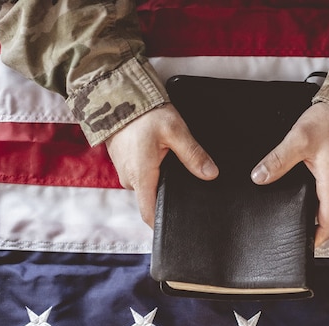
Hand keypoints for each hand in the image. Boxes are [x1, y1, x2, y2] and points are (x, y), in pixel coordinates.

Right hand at [105, 104, 218, 226]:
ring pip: (149, 187)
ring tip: (180, 173)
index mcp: (141, 177)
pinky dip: (155, 172)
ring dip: (163, 183)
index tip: (181, 227)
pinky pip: (143, 175)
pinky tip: (167, 162)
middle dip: (170, 198)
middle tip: (192, 192)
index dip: (163, 224)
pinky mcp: (126, 162)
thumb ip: (194, 155)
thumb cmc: (144, 113)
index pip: (149, 214)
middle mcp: (130, 179)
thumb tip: (211, 175)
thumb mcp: (175, 131)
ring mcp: (126, 171)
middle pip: (152, 200)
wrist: (117, 95)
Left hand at [251, 102, 328, 246]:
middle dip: (307, 227)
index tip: (297, 247)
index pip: (328, 227)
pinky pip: (326, 192)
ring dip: (310, 212)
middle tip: (284, 230)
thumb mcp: (299, 140)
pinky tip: (297, 191)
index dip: (314, 241)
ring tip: (286, 212)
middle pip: (325, 219)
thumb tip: (259, 177)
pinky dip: (313, 197)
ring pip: (325, 205)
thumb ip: (278, 160)